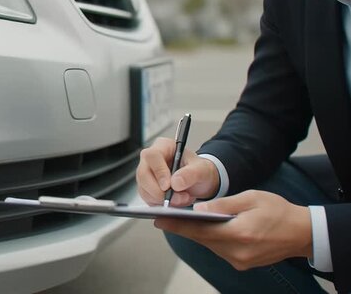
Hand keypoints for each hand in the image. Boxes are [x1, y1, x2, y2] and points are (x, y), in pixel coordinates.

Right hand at [136, 137, 219, 206]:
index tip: (168, 186)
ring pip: (144, 189)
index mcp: (163, 146)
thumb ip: (190, 174)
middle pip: (143, 174)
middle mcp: (151, 159)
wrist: (199, 181)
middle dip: (159, 191)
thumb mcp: (202, 170)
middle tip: (177, 198)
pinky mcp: (146, 188)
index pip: (152, 156)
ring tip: (182, 199)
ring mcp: (146, 174)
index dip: (158, 172)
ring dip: (162, 199)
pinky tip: (174, 202)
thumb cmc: (198, 170)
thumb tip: (175, 183)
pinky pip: (147, 198)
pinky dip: (161, 204)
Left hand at [154, 190, 312, 269]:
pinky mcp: (242, 263)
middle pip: (202, 239)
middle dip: (182, 228)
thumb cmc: (278, 211)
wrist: (302, 233)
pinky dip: (210, 238)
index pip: (200, 230)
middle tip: (162, 218)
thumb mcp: (251, 198)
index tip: (159, 220)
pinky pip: (219, 249)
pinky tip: (203, 228)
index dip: (177, 225)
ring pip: (209, 245)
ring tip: (179, 220)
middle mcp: (237, 251)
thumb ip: (223, 204)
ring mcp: (240, 260)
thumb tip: (198, 210)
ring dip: (197, 233)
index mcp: (240, 233)